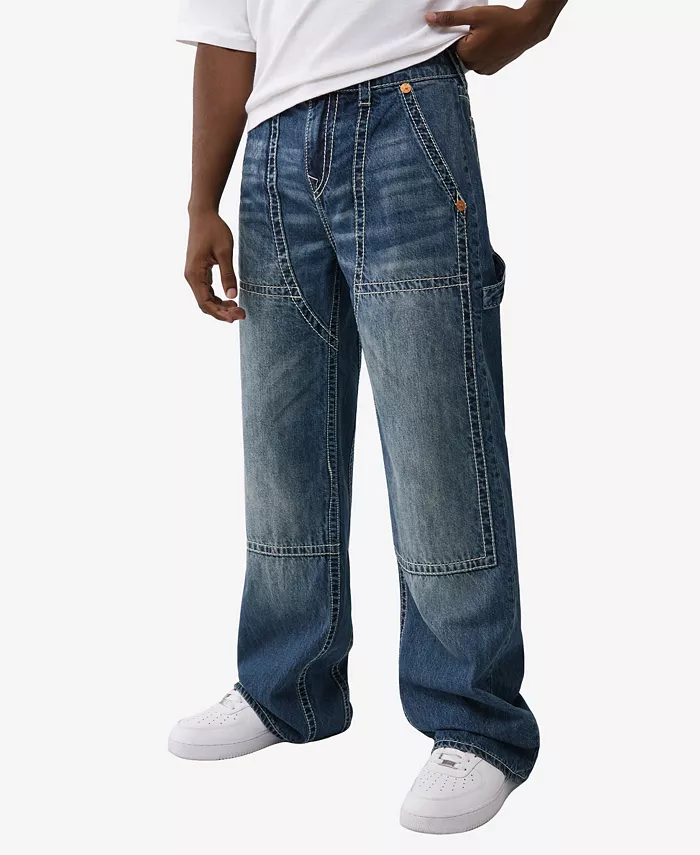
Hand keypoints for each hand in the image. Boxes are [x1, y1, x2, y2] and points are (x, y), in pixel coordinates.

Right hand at [184, 211, 245, 322]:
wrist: (203, 215)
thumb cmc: (214, 230)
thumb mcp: (224, 252)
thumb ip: (228, 275)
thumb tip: (233, 296)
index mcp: (194, 274)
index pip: (205, 302)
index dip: (220, 313)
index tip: (235, 317)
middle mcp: (190, 277)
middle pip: (205, 304)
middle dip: (222, 312)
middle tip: (242, 314)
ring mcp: (193, 275)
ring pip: (205, 299)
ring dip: (220, 307)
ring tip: (238, 309)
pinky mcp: (198, 272)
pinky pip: (206, 291)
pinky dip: (217, 298)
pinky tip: (230, 300)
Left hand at [426, 5, 552, 74]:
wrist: (528, 28)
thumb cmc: (503, 20)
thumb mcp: (474, 15)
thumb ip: (450, 19)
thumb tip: (429, 19)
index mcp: (466, 54)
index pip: (450, 45)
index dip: (457, 33)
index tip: (469, 26)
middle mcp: (473, 66)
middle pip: (459, 52)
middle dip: (465, 41)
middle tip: (480, 29)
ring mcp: (483, 70)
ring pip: (469, 58)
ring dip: (473, 48)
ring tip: (487, 35)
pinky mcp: (491, 70)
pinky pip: (479, 62)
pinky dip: (482, 54)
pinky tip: (491, 43)